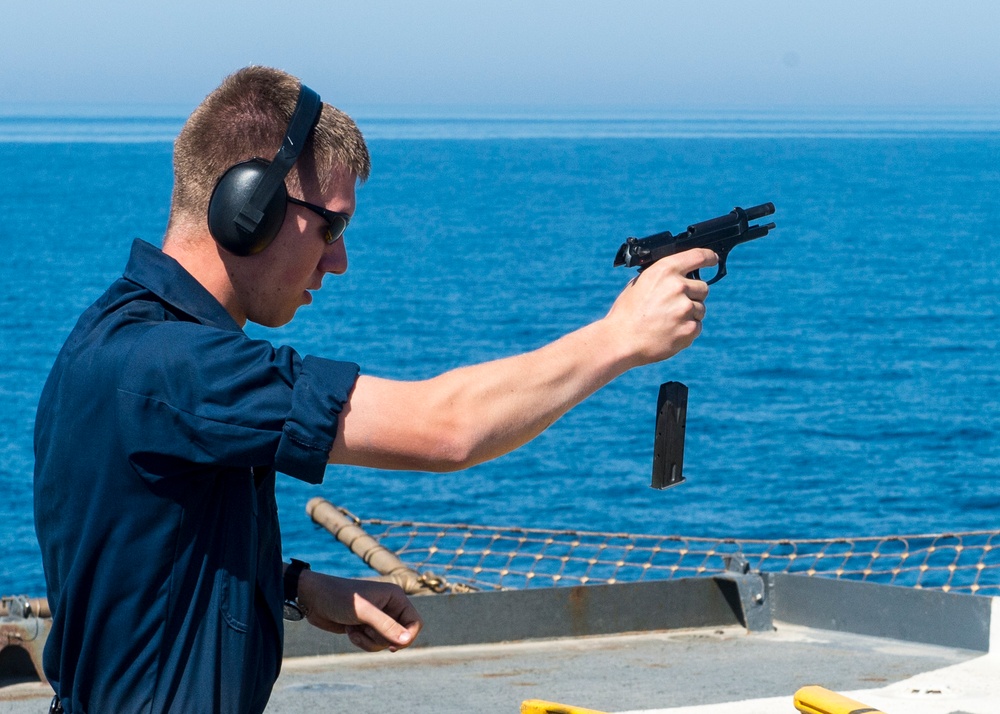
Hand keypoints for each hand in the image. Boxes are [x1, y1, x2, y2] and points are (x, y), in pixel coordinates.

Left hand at [297, 570, 422, 651]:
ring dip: (368, 640)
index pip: (415, 622)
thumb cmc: (340, 598)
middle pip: (400, 636)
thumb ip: (386, 626)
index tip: (393, 647)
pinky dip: (361, 641)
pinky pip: (373, 643)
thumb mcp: (364, 613)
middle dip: (381, 638)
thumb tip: (406, 640)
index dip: (408, 636)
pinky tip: (349, 630)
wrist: (315, 599)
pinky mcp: (367, 626)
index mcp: (395, 597)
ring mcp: (378, 618)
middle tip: (365, 629)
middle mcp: (390, 606)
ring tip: (354, 629)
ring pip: (385, 642)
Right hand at [604, 248, 716, 367]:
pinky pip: (697, 326)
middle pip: (703, 287)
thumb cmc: (627, 312)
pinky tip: (668, 332)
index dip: (709, 258)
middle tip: (673, 305)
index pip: (698, 256)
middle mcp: (678, 286)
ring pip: (700, 309)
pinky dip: (686, 329)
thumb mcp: (640, 283)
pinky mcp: (689, 329)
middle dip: (693, 295)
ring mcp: (685, 308)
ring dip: (689, 314)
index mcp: (665, 270)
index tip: (713, 259)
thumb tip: (681, 274)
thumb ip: (663, 276)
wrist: (621, 339)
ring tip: (666, 321)